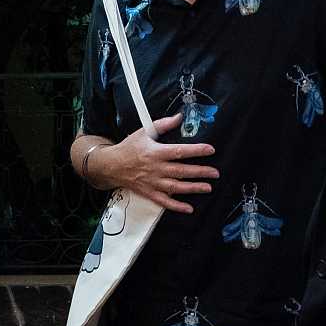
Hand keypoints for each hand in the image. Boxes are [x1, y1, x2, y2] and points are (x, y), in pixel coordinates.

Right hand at [84, 118, 217, 213]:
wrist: (110, 165)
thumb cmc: (129, 148)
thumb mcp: (144, 132)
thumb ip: (163, 125)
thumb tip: (179, 117)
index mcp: (155, 152)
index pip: (179, 151)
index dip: (196, 151)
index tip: (210, 150)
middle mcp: (155, 168)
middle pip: (181, 171)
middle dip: (200, 172)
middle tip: (215, 173)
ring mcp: (152, 182)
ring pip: (175, 187)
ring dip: (192, 188)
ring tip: (207, 188)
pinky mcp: (148, 192)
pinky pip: (164, 201)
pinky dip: (176, 206)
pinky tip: (189, 208)